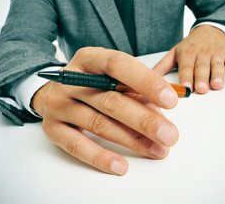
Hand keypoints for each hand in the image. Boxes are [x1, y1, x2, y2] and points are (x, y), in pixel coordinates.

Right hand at [31, 47, 178, 174]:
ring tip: (158, 150)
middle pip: (110, 100)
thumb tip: (161, 112)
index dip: (146, 82)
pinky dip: (101, 157)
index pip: (118, 65)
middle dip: (144, 120)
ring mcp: (58, 104)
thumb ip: (136, 90)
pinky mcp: (52, 128)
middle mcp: (69, 79)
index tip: (171, 100)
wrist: (54, 93)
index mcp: (88, 59)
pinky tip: (121, 166)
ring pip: (99, 124)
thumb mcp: (112, 77)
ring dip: (132, 140)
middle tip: (170, 134)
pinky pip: (77, 146)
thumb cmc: (92, 84)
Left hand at [153, 25, 224, 93]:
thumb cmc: (189, 46)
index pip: (186, 67)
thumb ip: (162, 66)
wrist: (208, 30)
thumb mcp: (174, 53)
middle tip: (201, 89)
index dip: (186, 77)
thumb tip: (147, 78)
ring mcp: (215, 53)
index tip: (185, 88)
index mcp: (187, 53)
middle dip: (201, 78)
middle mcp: (201, 53)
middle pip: (201, 68)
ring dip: (218, 75)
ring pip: (217, 65)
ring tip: (218, 85)